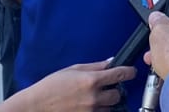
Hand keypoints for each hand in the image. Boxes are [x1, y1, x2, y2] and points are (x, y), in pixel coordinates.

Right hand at [0, 60, 135, 111]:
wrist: (37, 105)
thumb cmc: (51, 86)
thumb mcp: (73, 69)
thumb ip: (95, 66)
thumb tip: (111, 62)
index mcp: (91, 80)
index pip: (120, 74)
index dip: (129, 72)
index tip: (131, 72)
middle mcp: (94, 97)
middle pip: (117, 94)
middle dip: (114, 90)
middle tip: (105, 87)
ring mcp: (91, 111)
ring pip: (109, 107)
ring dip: (106, 102)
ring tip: (92, 97)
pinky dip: (98, 110)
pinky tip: (88, 105)